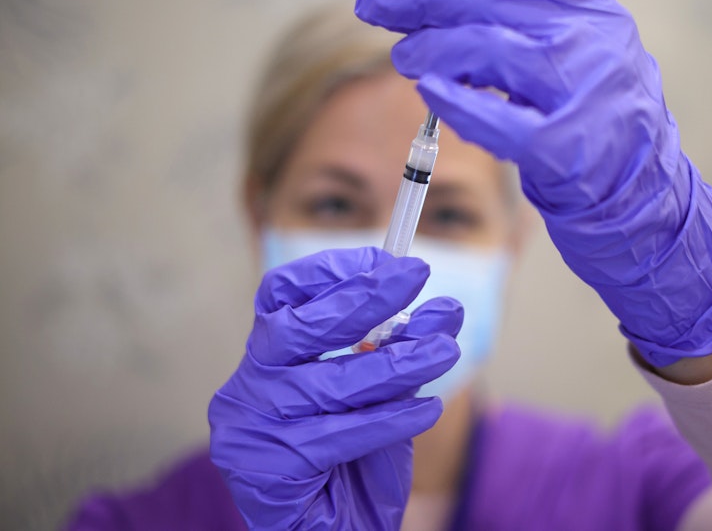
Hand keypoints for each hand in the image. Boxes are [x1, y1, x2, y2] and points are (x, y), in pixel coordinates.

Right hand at [209, 247, 461, 529]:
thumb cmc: (351, 463)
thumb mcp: (383, 395)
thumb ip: (403, 353)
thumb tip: (444, 310)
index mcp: (267, 357)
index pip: (279, 294)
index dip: (330, 269)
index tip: (386, 259)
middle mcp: (248, 386)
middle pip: (298, 327)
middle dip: (363, 297)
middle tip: (418, 277)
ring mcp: (250, 429)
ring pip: (329, 383)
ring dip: (395, 363)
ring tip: (444, 351)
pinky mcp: (265, 472)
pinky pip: (338, 436)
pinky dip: (389, 420)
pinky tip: (427, 409)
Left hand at [355, 0, 711, 366]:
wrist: (640, 185)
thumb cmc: (592, 108)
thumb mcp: (572, 36)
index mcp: (582, 3)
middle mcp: (586, 36)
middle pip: (483, 0)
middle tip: (370, 2)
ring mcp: (579, 90)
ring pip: (488, 49)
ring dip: (431, 48)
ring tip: (401, 56)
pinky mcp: (566, 147)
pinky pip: (501, 120)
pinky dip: (459, 104)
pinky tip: (430, 93)